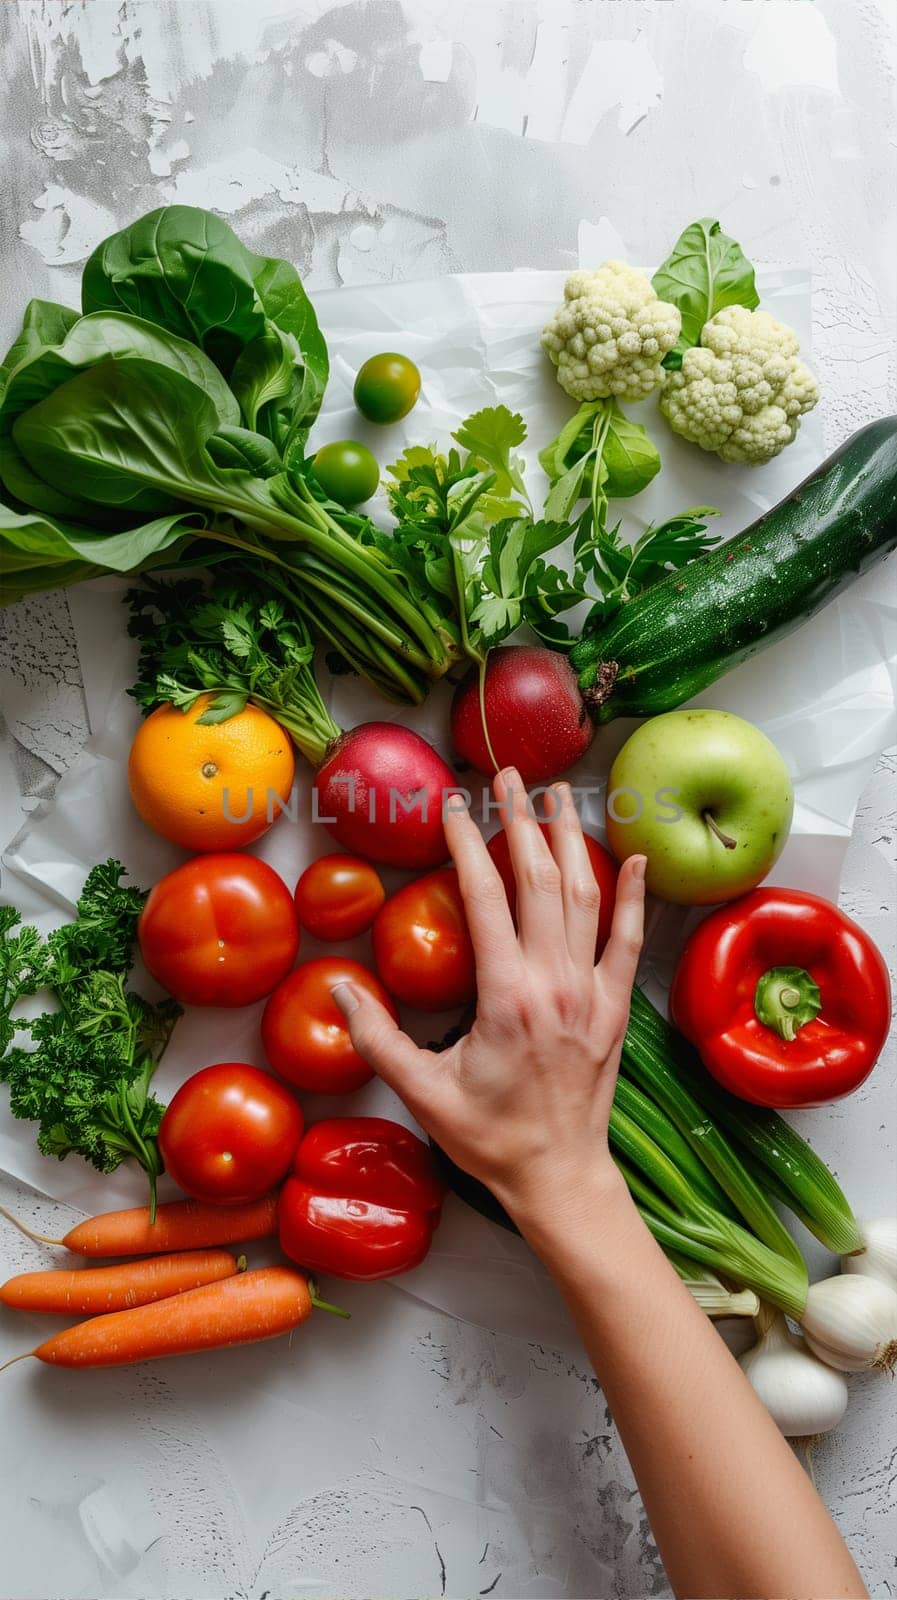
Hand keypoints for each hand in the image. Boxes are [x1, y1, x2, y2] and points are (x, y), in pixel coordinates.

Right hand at [331, 768, 645, 1230]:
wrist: (559, 1178)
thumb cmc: (489, 1139)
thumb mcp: (422, 1092)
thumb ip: (378, 1038)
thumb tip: (341, 989)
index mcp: (507, 995)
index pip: (485, 896)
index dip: (468, 841)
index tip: (455, 803)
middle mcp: (555, 982)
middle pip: (540, 879)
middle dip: (523, 819)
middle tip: (508, 773)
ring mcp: (593, 992)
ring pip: (586, 896)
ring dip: (571, 840)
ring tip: (559, 794)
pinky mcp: (616, 1007)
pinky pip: (629, 939)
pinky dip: (633, 896)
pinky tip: (635, 859)